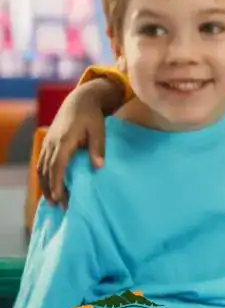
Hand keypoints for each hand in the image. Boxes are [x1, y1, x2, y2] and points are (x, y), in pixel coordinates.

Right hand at [37, 86, 108, 203]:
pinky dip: (44, 177)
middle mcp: (52, 143)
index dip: (56, 182)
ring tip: (53, 201)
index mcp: (64, 140)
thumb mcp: (99, 130)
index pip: (57, 165)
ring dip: (45, 185)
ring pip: (41, 168)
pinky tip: (49, 187)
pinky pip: (42, 163)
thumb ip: (98, 148)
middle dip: (50, 189)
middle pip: (46, 170)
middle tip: (59, 206)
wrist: (79, 101)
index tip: (59, 197)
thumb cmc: (92, 116)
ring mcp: (48, 143)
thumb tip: (98, 167)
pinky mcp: (48, 144)